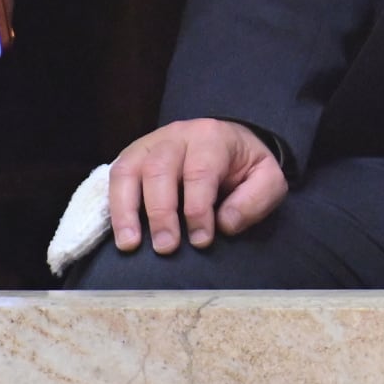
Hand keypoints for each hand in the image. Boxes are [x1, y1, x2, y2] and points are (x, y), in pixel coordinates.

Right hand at [106, 118, 286, 252]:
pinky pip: (116, 176)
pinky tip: (120, 233)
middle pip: (160, 169)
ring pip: (130, 170)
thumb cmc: (245, 167)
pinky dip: (115, 205)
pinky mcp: (133, 156)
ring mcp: (150, 144)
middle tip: (166, 248)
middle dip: (161, 212)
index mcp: (212, 137)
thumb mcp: (268, 179)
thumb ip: (256, 200)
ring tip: (130, 244)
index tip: (201, 240)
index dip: (198, 208)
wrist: (228, 142)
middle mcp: (177, 135)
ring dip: (127, 210)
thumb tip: (225, 223)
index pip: (200, 171)